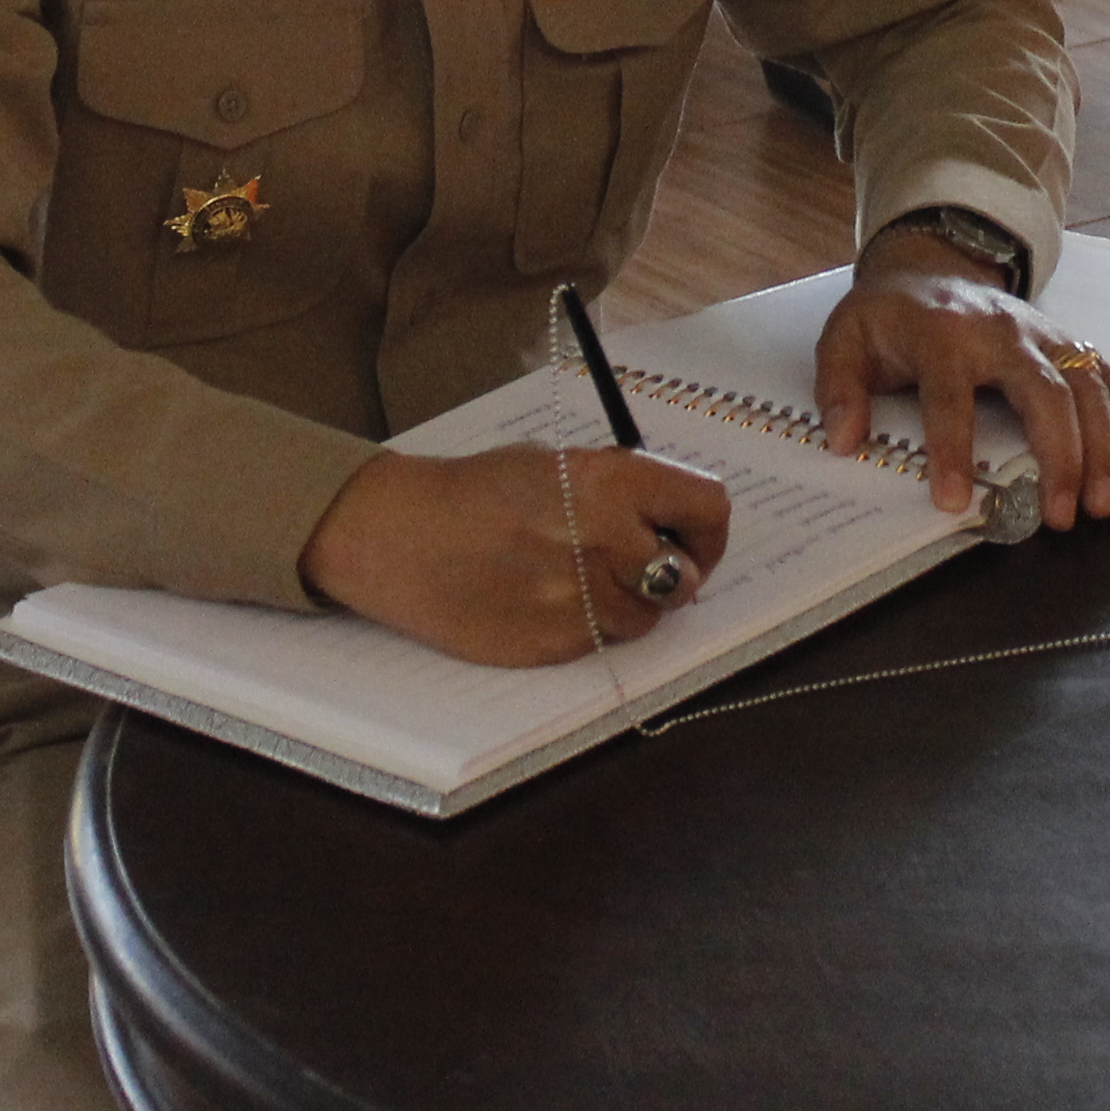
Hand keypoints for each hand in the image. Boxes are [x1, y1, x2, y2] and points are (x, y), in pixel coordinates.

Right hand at [302, 442, 733, 664]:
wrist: (399, 535)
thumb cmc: (475, 492)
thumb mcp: (557, 465)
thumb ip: (619, 491)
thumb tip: (668, 523)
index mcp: (612, 482)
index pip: (709, 509)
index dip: (705, 530)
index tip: (688, 537)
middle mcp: (607, 540)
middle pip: (685, 577)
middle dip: (668, 573)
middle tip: (634, 564)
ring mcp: (582, 598)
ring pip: (646, 618)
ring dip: (625, 604)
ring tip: (576, 579)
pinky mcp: (557, 644)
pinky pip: (601, 645)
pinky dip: (586, 628)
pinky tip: (543, 599)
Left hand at [817, 230, 1109, 534]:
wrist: (930, 266)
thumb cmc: (889, 316)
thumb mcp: (844, 340)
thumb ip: (839, 389)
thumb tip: (844, 441)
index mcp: (943, 333)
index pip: (949, 394)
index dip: (951, 448)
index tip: (953, 502)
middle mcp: (1003, 331)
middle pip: (1043, 391)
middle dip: (1058, 455)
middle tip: (1059, 516)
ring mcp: (1044, 335)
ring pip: (1087, 387)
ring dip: (1101, 448)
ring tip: (1099, 505)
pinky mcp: (1068, 344)